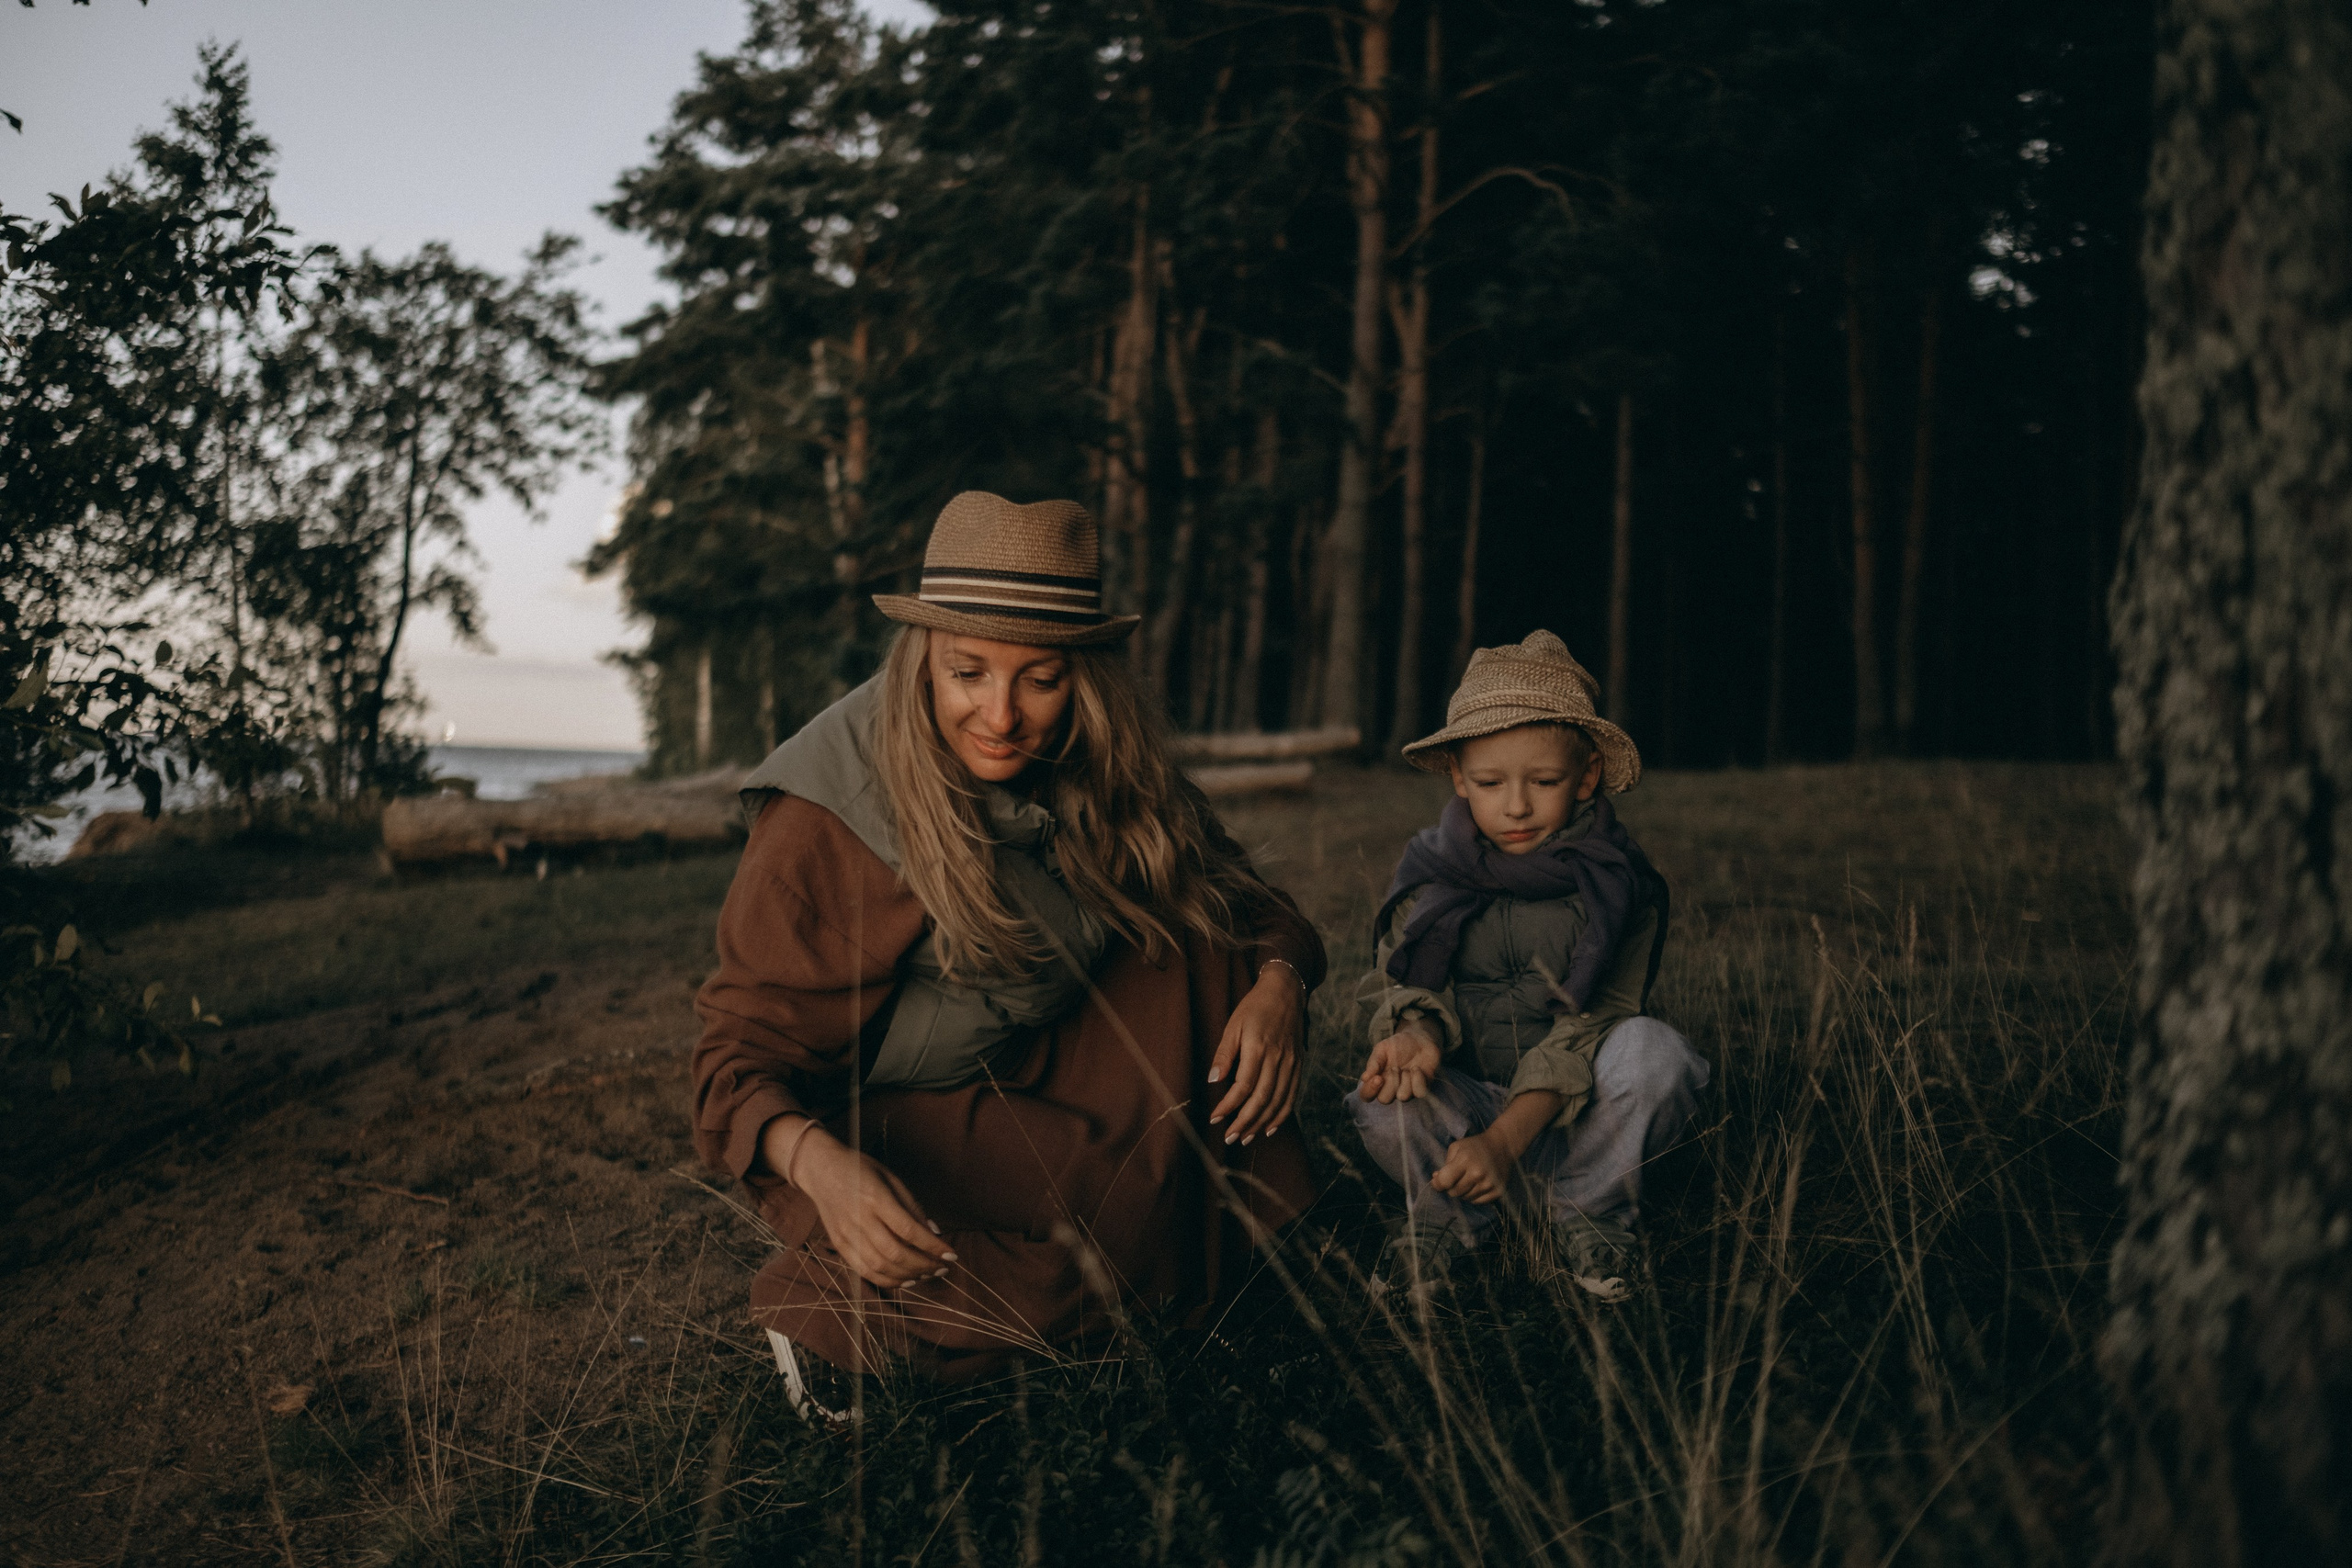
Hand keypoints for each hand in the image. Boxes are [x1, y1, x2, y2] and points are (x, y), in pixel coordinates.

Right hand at [767, 1120, 955, 1289]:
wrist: (820, 1169)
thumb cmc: (860, 1169)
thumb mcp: (891, 1178)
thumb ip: (912, 1206)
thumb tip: (934, 1232)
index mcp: (875, 1198)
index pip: (909, 1230)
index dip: (932, 1246)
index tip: (952, 1254)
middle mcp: (859, 1219)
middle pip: (896, 1253)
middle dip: (924, 1265)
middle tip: (942, 1268)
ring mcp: (847, 1234)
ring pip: (880, 1267)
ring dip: (908, 1276)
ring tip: (927, 1274)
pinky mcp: (839, 1245)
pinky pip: (864, 1271)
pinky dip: (887, 1280)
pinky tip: (904, 1280)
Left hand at [1209, 963, 1304, 1145]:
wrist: (1286, 992)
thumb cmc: (1254, 1008)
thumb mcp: (1233, 1025)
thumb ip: (1224, 1054)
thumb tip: (1213, 1081)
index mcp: (1259, 1048)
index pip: (1244, 1086)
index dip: (1229, 1106)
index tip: (1215, 1119)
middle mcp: (1278, 1059)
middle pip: (1262, 1099)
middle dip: (1245, 1122)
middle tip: (1229, 1138)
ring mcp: (1291, 1063)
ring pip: (1278, 1101)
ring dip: (1261, 1124)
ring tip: (1245, 1137)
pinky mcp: (1299, 1066)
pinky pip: (1292, 1096)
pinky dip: (1281, 1115)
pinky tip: (1269, 1128)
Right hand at [1358, 1028, 1442, 1103]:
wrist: (1419, 1038)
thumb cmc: (1398, 1045)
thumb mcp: (1382, 1049)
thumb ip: (1374, 1062)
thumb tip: (1364, 1078)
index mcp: (1377, 1080)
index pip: (1366, 1095)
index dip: (1370, 1090)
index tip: (1378, 1078)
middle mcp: (1390, 1089)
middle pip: (1384, 1099)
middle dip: (1390, 1083)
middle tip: (1395, 1068)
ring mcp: (1406, 1090)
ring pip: (1403, 1097)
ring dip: (1405, 1080)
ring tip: (1407, 1068)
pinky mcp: (1421, 1088)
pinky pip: (1419, 1093)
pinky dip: (1418, 1080)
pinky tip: (1416, 1069)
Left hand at [1429, 1131, 1517, 1205]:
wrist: (1502, 1146)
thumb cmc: (1475, 1146)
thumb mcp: (1456, 1148)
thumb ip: (1445, 1165)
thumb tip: (1436, 1180)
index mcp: (1465, 1160)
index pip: (1444, 1181)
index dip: (1437, 1184)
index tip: (1437, 1182)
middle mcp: (1478, 1174)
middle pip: (1454, 1192)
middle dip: (1451, 1187)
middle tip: (1456, 1178)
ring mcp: (1489, 1184)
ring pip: (1465, 1198)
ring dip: (1463, 1192)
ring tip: (1468, 1179)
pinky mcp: (1497, 1191)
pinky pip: (1477, 1202)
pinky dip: (1474, 1196)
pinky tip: (1477, 1184)